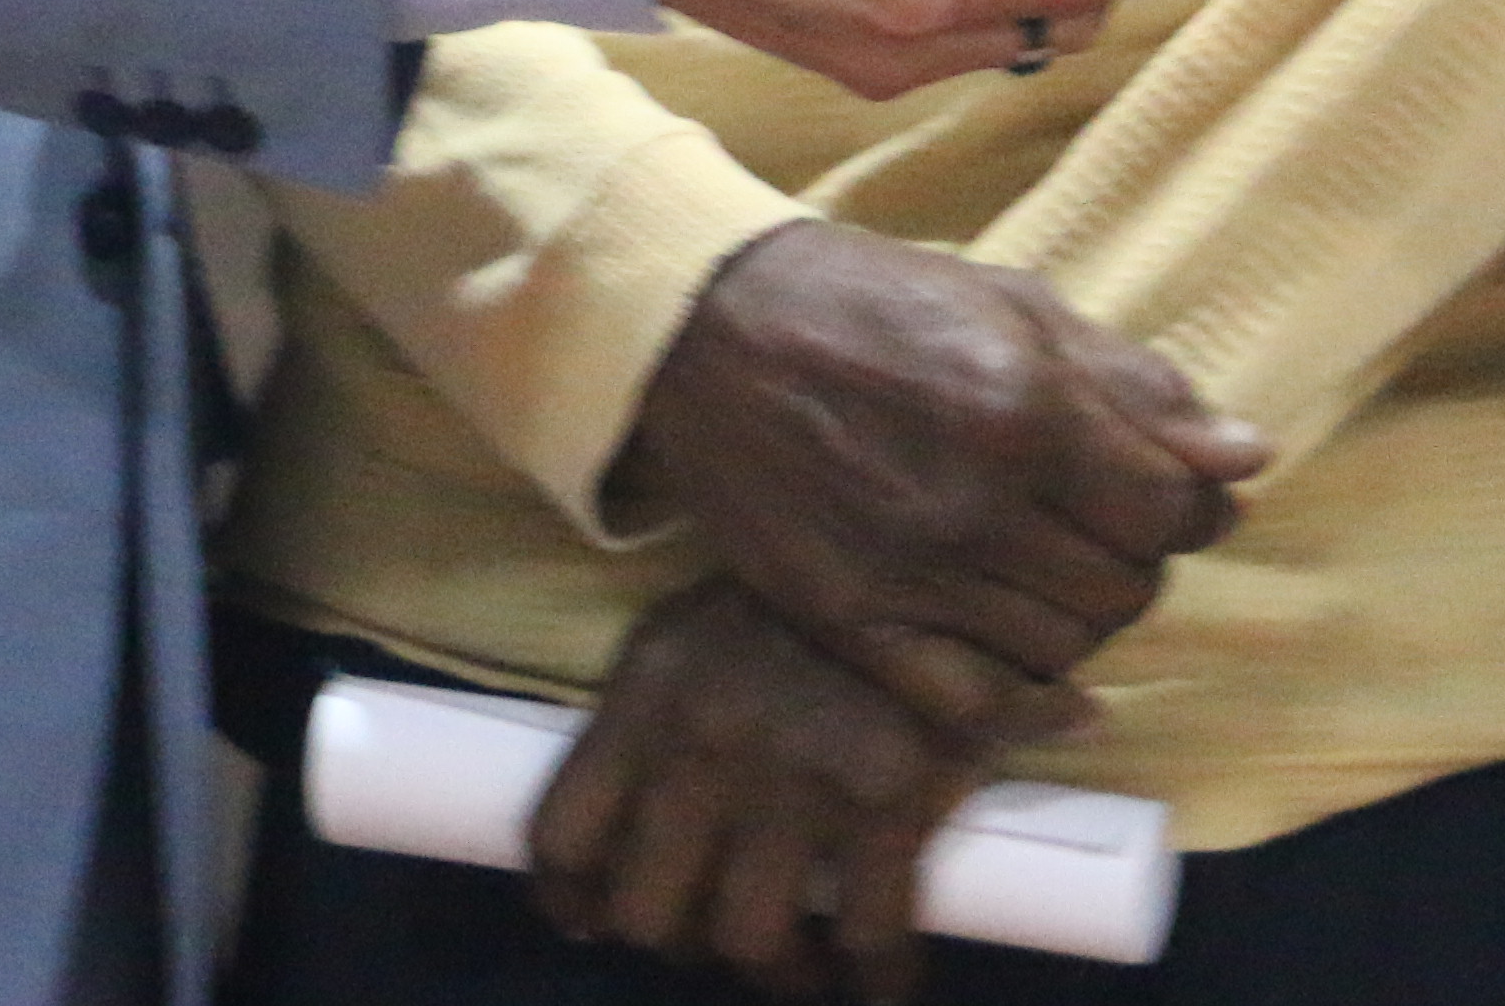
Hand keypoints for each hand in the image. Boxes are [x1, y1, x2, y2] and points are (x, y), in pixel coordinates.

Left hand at [534, 576, 982, 1002]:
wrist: (940, 542)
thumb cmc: (811, 595)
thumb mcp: (702, 629)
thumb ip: (656, 721)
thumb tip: (616, 846)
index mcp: (649, 689)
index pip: (564, 832)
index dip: (572, 899)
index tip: (595, 921)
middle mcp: (705, 739)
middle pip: (647, 910)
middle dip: (680, 940)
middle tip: (716, 933)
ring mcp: (796, 774)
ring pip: (745, 939)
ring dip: (773, 971)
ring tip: (801, 969)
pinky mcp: (887, 797)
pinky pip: (867, 936)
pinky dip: (874, 978)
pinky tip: (880, 984)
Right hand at [626, 221, 1263, 739]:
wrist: (712, 328)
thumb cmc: (873, 299)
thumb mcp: (1016, 304)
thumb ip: (1137, 384)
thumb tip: (1246, 456)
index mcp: (1026, 406)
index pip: (1172, 507)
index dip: (1197, 505)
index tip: (1185, 492)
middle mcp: (976, 500)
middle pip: (1126, 585)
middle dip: (1141, 557)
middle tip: (1112, 524)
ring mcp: (911, 571)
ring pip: (1065, 647)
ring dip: (1087, 617)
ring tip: (1063, 570)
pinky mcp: (852, 620)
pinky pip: (974, 705)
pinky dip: (1036, 709)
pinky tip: (1064, 691)